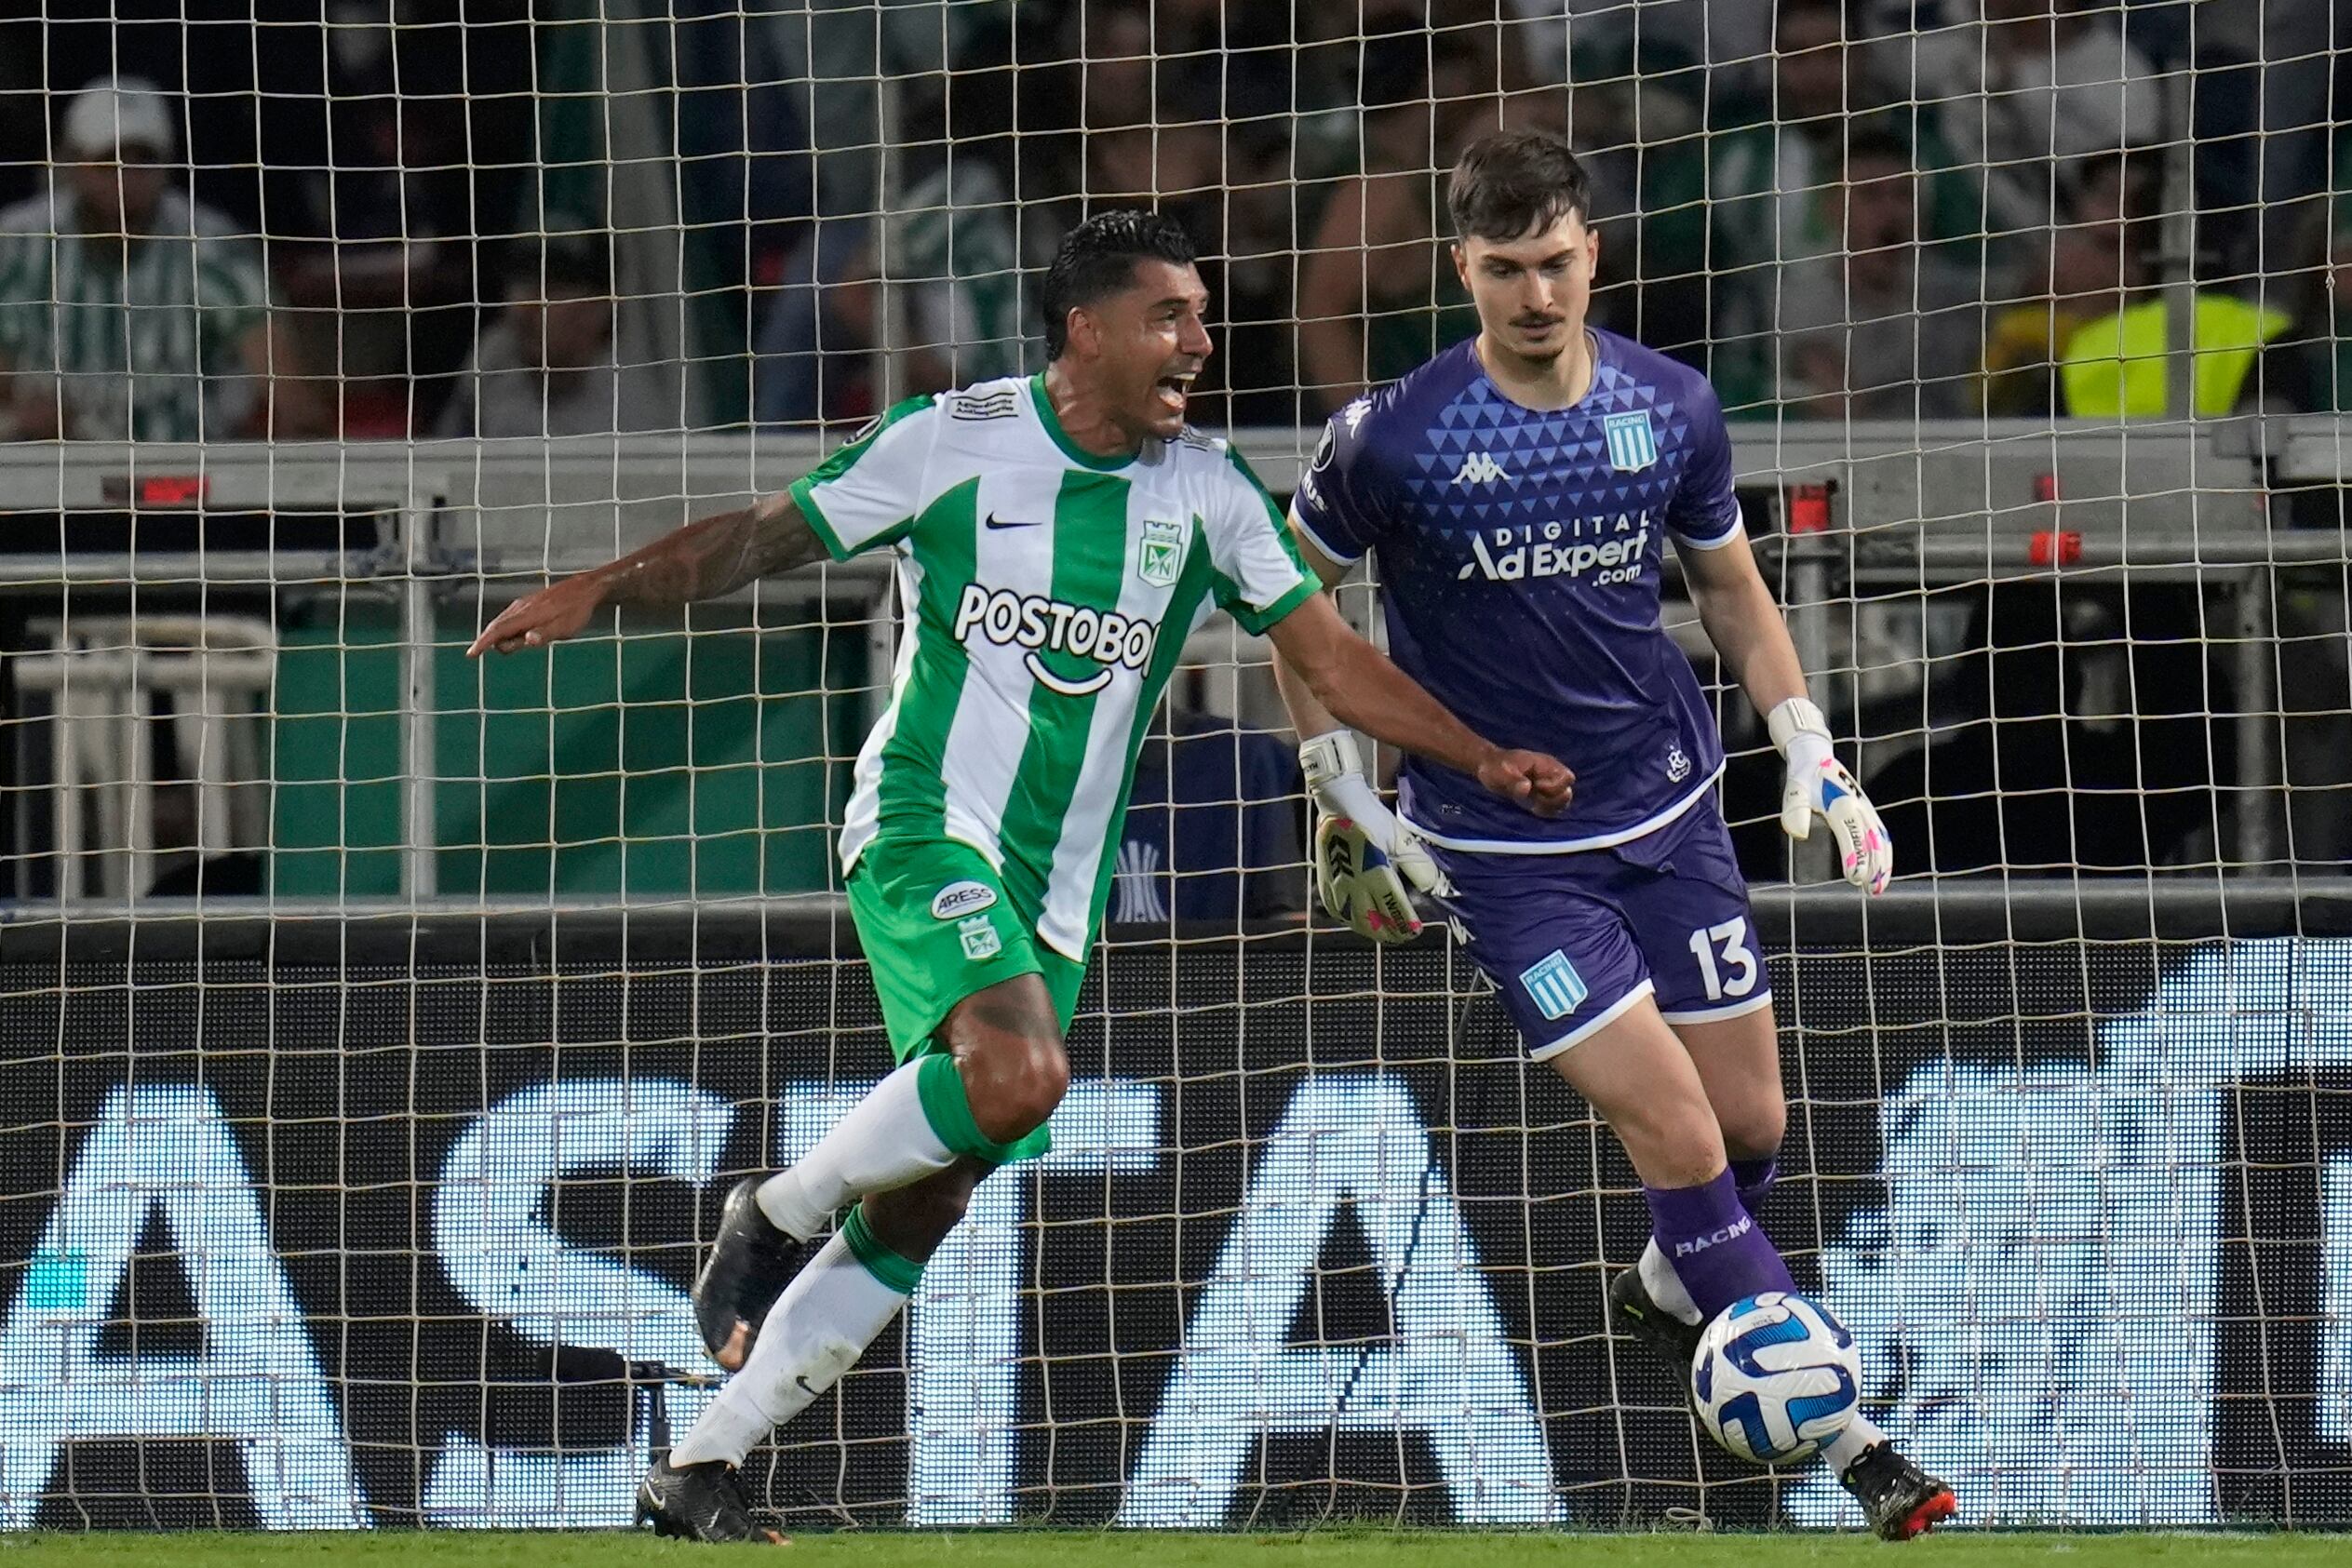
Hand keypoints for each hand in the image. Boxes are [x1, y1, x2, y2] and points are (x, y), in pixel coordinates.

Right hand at [467, 574, 607, 657]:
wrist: (584, 588)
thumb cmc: (576, 611)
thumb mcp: (564, 627)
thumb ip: (545, 634)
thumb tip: (528, 640)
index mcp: (527, 615)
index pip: (499, 630)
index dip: (483, 643)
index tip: (471, 654)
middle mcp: (520, 608)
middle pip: (495, 627)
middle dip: (489, 641)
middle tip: (490, 651)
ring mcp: (522, 605)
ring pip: (501, 622)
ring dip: (499, 636)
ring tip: (511, 644)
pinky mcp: (527, 604)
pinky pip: (508, 618)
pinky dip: (505, 629)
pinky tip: (515, 635)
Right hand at [1300, 731, 1447, 942]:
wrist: (1339, 804)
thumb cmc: (1373, 819)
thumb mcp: (1402, 840)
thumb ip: (1418, 865)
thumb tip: (1432, 887)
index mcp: (1376, 873)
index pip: (1394, 907)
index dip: (1406, 922)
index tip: (1416, 929)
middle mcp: (1355, 884)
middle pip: (1375, 920)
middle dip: (1391, 931)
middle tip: (1404, 935)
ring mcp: (1337, 885)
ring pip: (1355, 920)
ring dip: (1371, 930)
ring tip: (1385, 933)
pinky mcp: (1326, 883)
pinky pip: (1337, 911)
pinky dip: (1351, 920)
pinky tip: (1359, 921)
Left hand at [1475, 748, 1573, 817]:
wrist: (1490, 768)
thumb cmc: (1495, 767)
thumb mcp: (1499, 772)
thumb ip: (1513, 780)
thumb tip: (1527, 788)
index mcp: (1545, 764)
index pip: (1567, 777)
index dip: (1555, 786)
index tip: (1536, 786)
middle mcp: (1551, 774)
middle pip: (1568, 792)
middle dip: (1553, 800)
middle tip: (1535, 799)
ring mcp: (1548, 785)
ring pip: (1563, 802)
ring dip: (1550, 807)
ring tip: (1533, 804)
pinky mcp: (1543, 796)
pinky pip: (1554, 808)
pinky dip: (1546, 811)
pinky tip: (1533, 808)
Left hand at [1771, 699, 1890, 894]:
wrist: (1815, 756)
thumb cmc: (1803, 777)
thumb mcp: (1795, 791)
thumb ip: (1795, 811)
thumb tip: (1798, 833)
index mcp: (1841, 804)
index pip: (1852, 835)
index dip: (1855, 857)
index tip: (1855, 877)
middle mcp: (1858, 806)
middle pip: (1872, 840)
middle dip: (1873, 866)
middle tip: (1869, 890)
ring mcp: (1865, 807)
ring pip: (1880, 838)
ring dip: (1883, 863)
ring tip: (1879, 887)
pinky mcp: (1867, 809)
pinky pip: (1880, 833)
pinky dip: (1885, 851)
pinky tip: (1883, 869)